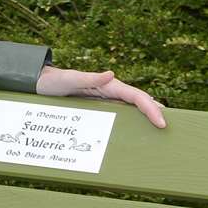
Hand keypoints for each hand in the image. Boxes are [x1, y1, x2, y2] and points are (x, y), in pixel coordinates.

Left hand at [35, 66, 166, 127]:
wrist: (40, 84)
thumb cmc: (54, 81)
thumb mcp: (70, 79)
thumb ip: (89, 77)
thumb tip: (112, 74)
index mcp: (108, 85)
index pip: (137, 96)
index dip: (151, 108)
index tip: (162, 121)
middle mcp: (110, 92)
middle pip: (139, 102)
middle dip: (155, 113)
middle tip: (168, 129)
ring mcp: (105, 101)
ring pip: (131, 110)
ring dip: (145, 118)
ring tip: (158, 131)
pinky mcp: (98, 108)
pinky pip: (119, 116)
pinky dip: (130, 123)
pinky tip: (134, 134)